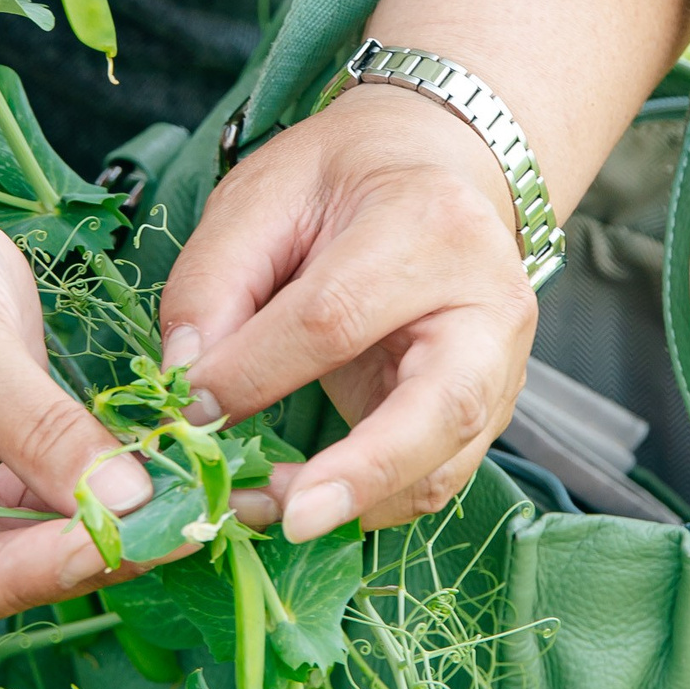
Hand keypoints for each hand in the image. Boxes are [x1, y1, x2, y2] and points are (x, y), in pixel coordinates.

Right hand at [0, 145, 160, 634]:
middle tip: (195, 526)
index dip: (35, 573)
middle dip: (89, 558)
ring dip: (112, 538)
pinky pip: (38, 518)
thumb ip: (43, 434)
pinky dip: (102, 506)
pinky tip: (177, 489)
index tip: (126, 536)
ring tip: (207, 509)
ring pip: (23, 559)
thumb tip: (131, 506)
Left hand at [159, 86, 539, 541]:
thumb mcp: (260, 196)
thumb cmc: (341, 180)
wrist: (432, 169)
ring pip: (446, 463)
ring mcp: (503, 366)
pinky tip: (301, 502)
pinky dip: (367, 504)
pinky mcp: (488, 411)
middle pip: (441, 406)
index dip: (254, 372)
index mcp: (428, 226)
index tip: (186, 407)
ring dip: (355, 504)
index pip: (334, 317)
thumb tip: (185, 386)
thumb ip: (213, 283)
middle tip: (285, 519)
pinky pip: (433, 477)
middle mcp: (488, 303)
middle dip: (360, 474)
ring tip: (264, 511)